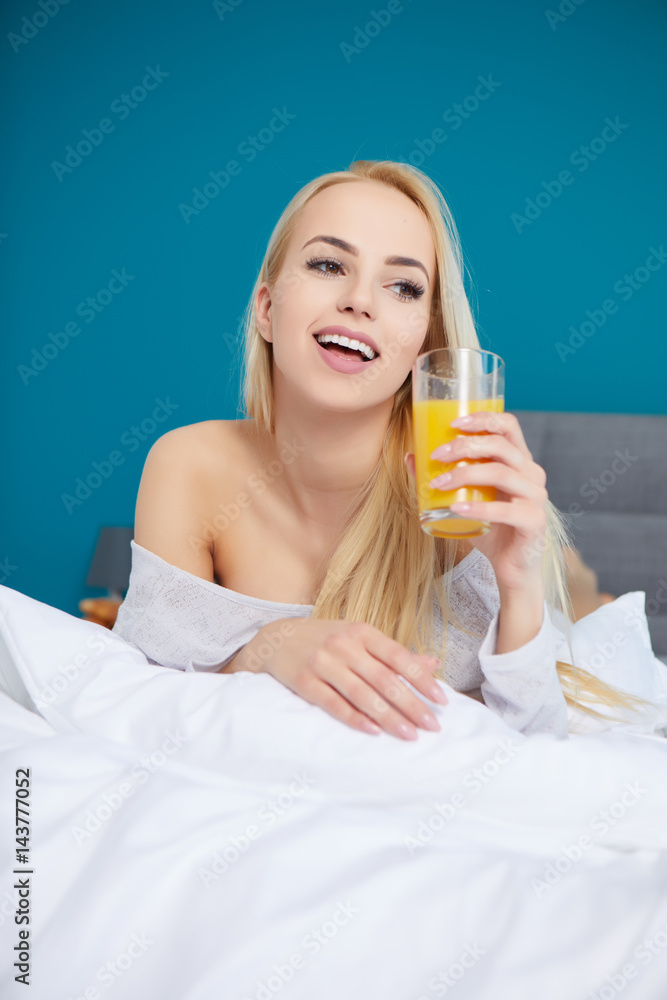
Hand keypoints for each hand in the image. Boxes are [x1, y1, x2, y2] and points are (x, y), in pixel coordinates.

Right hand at [223, 616, 447, 739]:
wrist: (276, 639)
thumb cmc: (326, 640)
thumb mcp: (359, 638)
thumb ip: (393, 653)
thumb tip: (432, 664)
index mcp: (361, 632)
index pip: (398, 657)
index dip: (421, 679)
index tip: (441, 700)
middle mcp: (343, 645)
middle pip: (384, 679)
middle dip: (410, 704)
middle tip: (431, 725)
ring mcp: (322, 663)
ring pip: (362, 694)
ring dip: (388, 717)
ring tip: (408, 734)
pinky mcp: (304, 681)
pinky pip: (333, 703)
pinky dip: (354, 718)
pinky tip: (373, 731)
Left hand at [405, 410, 547, 596]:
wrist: (511, 566)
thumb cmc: (489, 527)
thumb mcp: (464, 499)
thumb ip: (442, 478)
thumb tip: (411, 456)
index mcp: (519, 461)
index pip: (509, 425)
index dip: (484, 417)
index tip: (453, 423)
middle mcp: (532, 473)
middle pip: (501, 446)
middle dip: (465, 445)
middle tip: (437, 455)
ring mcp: (536, 497)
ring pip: (501, 473)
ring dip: (465, 475)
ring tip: (438, 484)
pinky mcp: (534, 521)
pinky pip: (506, 510)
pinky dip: (478, 508)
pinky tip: (456, 508)